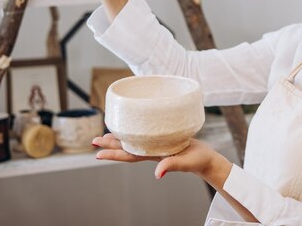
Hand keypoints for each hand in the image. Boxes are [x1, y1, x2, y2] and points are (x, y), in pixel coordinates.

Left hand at [92, 134, 231, 181]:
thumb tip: (157, 174)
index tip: (97, 152)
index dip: (113, 154)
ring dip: (119, 138)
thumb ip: (171, 166)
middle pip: (126, 147)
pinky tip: (133, 126)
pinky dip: (135, 130)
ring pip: (133, 141)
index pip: (128, 155)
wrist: (207, 159)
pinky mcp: (164, 138)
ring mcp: (157, 145)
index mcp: (153, 156)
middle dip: (110, 144)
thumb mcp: (185, 163)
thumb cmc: (198, 161)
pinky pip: (145, 134)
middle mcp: (152, 150)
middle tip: (94, 139)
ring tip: (107, 133)